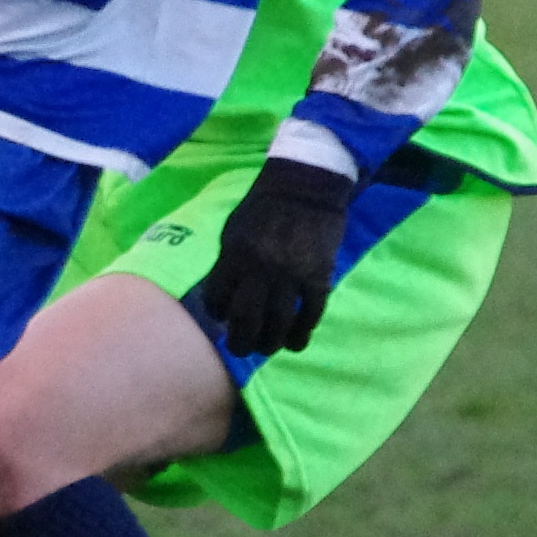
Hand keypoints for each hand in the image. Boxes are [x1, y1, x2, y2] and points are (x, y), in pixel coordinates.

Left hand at [197, 156, 355, 355]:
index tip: (221, 319)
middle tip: (240, 349)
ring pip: (279, 323)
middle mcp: (261, 268)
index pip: (218, 298)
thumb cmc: (262, 208)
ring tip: (267, 348)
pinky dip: (301, 333)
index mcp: (234, 254)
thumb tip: (222, 300)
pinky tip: (295, 341)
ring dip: (271, 343)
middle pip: (246, 319)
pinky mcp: (320, 277)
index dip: (216, 313)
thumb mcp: (232, 231)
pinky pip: (310, 314)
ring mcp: (292, 274)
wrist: (305, 187)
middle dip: (240, 342)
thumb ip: (227, 264)